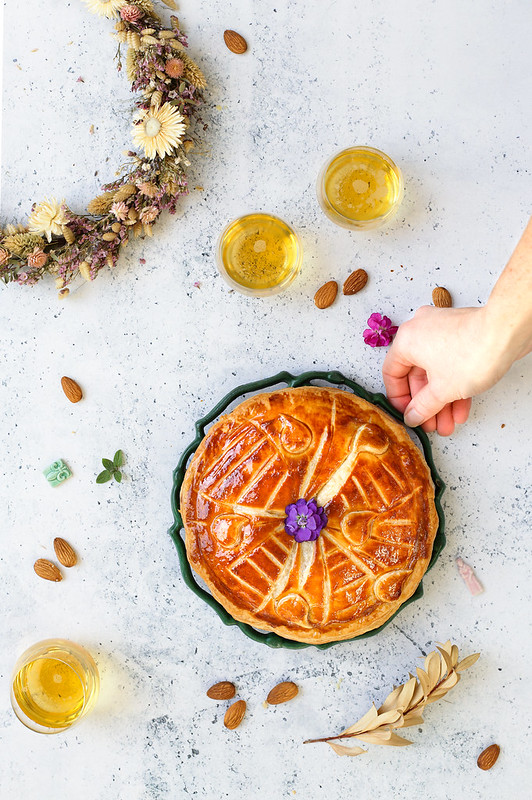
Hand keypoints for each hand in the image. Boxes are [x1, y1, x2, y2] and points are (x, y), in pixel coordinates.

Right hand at [382, 306, 510, 434]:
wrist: (507, 333)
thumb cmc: (472, 352)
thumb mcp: (441, 390)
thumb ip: (422, 407)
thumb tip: (413, 416)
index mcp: (406, 340)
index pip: (392, 373)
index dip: (399, 399)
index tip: (408, 414)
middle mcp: (420, 331)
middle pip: (416, 375)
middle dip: (426, 404)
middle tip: (431, 423)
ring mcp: (442, 330)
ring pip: (436, 371)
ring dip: (442, 400)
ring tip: (449, 422)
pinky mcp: (461, 334)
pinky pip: (451, 363)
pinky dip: (454, 385)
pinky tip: (461, 407)